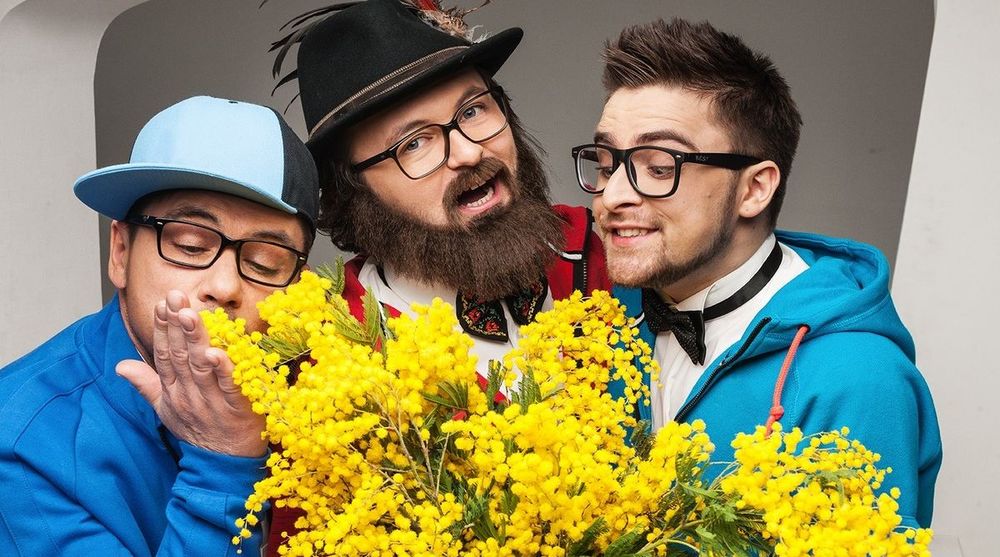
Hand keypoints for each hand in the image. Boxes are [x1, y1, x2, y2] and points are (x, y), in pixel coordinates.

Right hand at [117, 290, 265, 456]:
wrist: (222, 466)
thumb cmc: (198, 430)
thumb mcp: (166, 409)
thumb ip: (146, 384)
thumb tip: (121, 364)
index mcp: (173, 390)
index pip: (163, 354)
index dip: (162, 328)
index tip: (162, 303)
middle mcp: (189, 393)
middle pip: (180, 355)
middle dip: (176, 324)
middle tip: (175, 297)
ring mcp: (211, 402)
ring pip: (201, 366)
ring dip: (195, 339)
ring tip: (190, 315)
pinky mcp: (236, 409)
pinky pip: (230, 386)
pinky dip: (224, 369)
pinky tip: (218, 352)